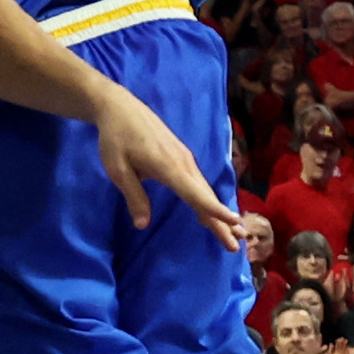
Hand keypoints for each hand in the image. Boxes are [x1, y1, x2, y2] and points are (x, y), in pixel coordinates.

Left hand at [91, 87, 242, 250]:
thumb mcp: (117, 169)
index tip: (234, 223)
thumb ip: (133, 196)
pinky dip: (208, 200)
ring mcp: (185, 159)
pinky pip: (198, 183)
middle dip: (223, 221)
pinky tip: (208, 213)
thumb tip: (143, 225)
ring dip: (218, 213)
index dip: (215, 210)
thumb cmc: (115, 139)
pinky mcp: (181, 157)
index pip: (196, 194)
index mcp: (168, 167)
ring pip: (204, 190)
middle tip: (237, 245)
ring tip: (233, 233)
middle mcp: (183, 163)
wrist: (120, 108)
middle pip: (206, 196)